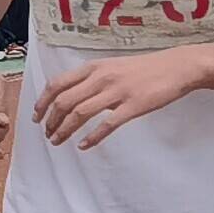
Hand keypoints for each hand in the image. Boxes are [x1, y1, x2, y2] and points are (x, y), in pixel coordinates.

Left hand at [29, 45, 208, 150]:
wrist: (177, 67)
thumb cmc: (144, 69)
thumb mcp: (112, 66)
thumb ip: (92, 79)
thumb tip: (72, 95)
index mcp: (93, 67)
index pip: (57, 84)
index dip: (42, 101)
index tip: (36, 116)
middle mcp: (101, 78)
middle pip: (64, 101)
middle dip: (50, 120)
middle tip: (47, 133)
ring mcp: (117, 92)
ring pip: (80, 113)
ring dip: (64, 130)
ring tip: (57, 142)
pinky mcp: (133, 106)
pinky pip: (107, 124)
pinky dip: (92, 137)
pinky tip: (84, 146)